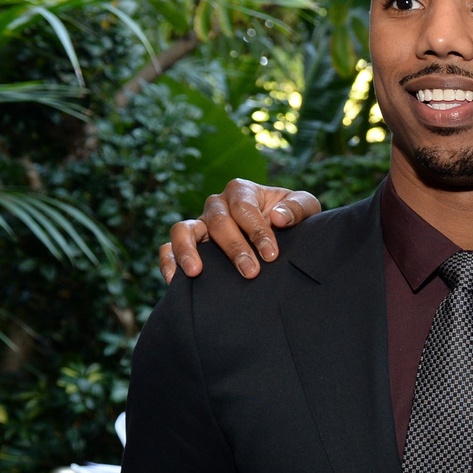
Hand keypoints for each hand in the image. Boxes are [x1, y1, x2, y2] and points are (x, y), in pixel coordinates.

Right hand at [159, 180, 320, 281]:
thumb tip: (278, 218)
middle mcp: (217, 205)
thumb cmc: (292, 218)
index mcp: (242, 191)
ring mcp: (200, 224)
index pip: (244, 208)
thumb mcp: (304, 207)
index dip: (257, 231)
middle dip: (234, 248)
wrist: (283, 234)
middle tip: (251, 273)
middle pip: (218, 221)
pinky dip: (168, 261)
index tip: (271, 255)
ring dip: (188, 250)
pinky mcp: (189, 244)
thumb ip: (297, 208)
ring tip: (196, 272)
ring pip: (183, 229)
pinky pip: (168, 248)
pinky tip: (175, 281)